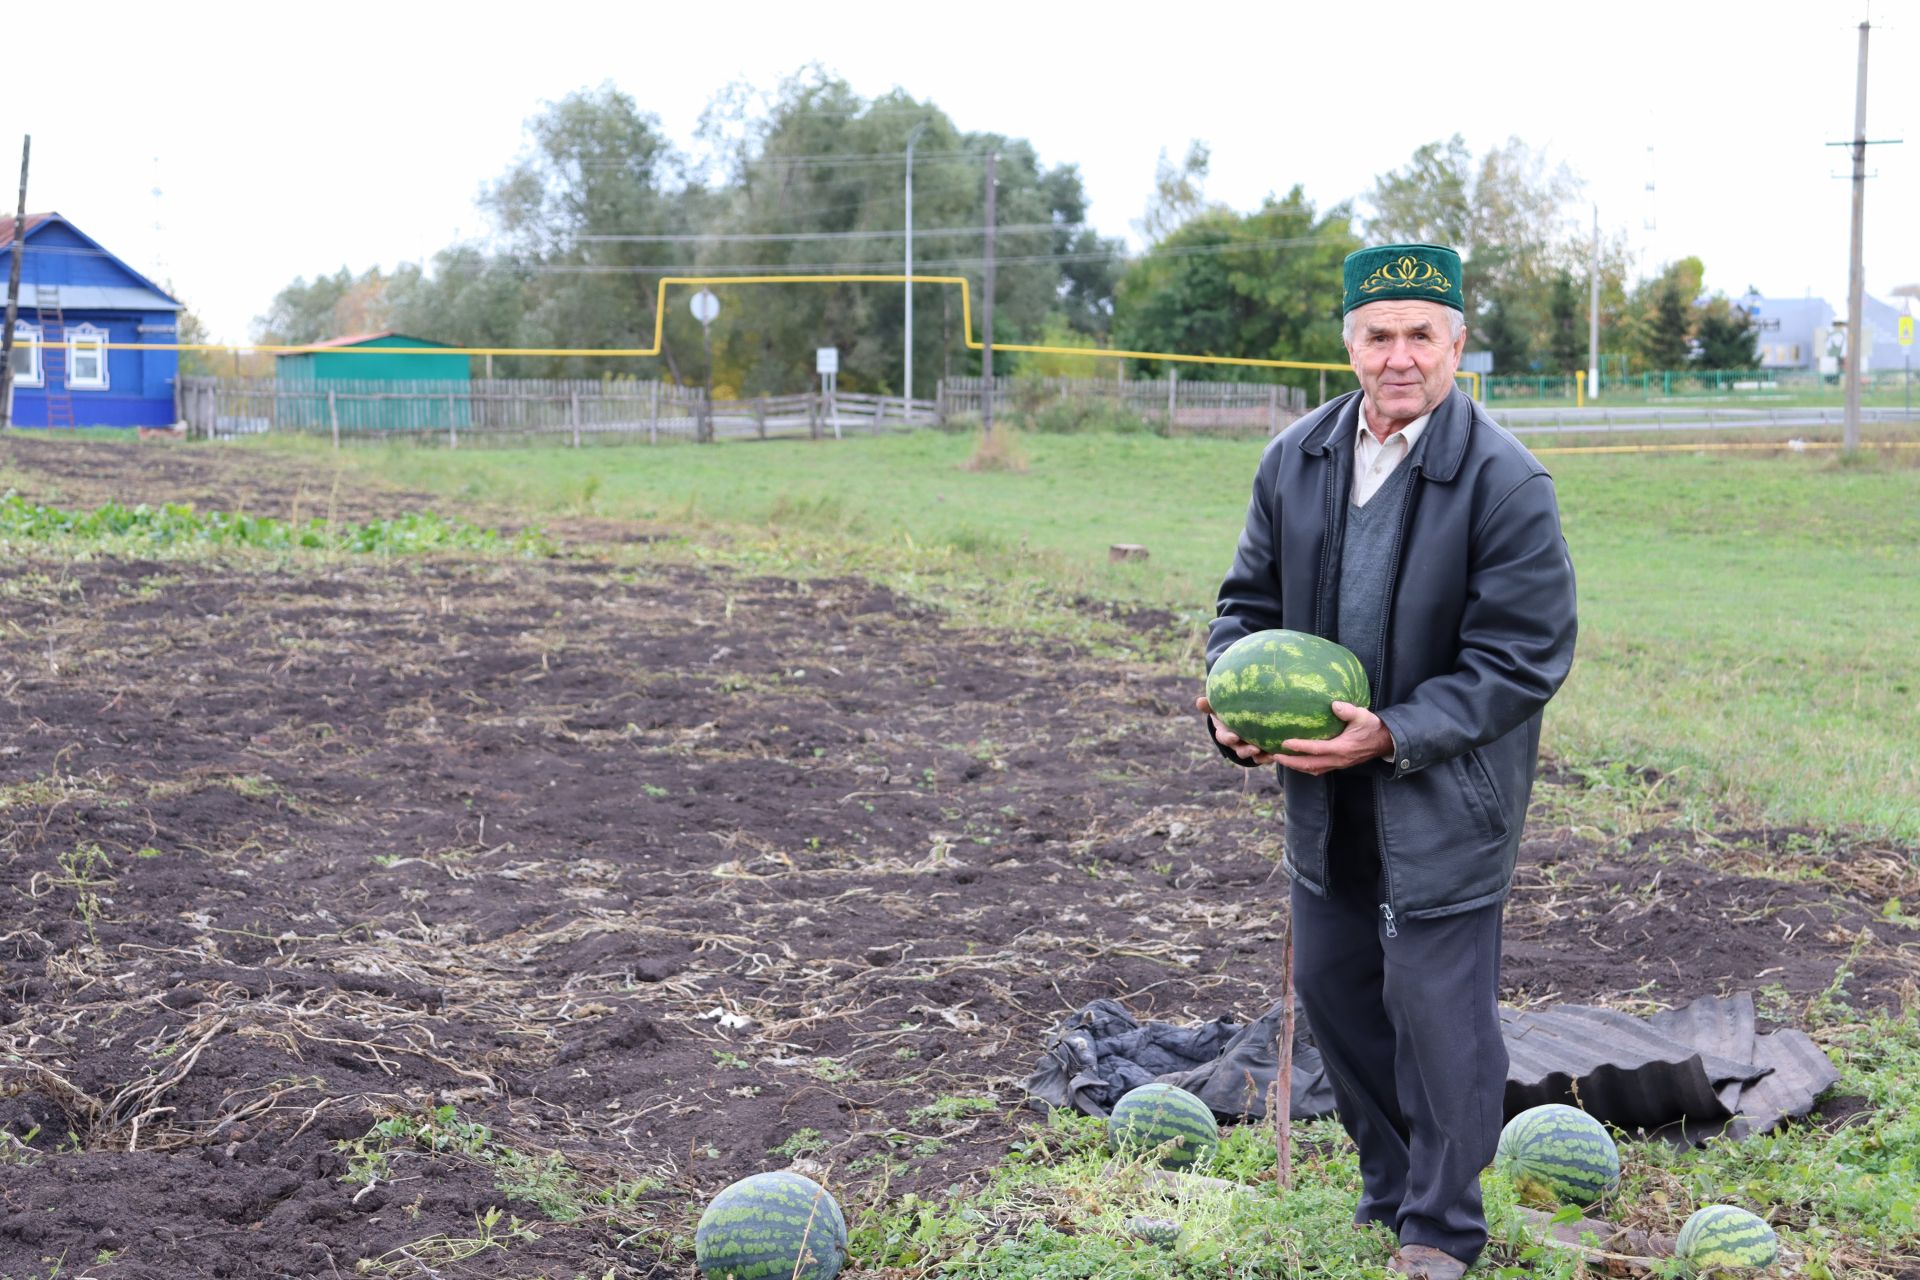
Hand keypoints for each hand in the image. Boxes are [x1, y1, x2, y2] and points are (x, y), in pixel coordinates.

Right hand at [1195, 695, 1281, 765]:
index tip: (1234, 737)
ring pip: (1253, 756)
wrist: (1241, 719)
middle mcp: (1237, 744)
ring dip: (1260, 756)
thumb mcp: (1218, 708)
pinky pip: (1265, 756)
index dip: (1228, 739)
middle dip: (1247, 751)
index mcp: (1226, 733)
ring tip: (1269, 755)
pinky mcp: (1260, 750)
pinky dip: (1270, 757)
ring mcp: (1248, 748)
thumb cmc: (1227, 712)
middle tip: (1254, 749)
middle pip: (1240, 750)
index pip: (1224, 738)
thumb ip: (1209, 705)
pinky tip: (1277, 754)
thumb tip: (1198, 701)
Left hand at [1273, 701, 1393, 775]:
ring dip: (1296, 766)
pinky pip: (1319, 769)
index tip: (1284, 743)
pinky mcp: (1339, 765)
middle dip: (1290, 762)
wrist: (1386, 742)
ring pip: (1313, 770)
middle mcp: (1338, 760)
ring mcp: (1338, 765)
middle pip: (1309, 765)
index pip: (1316, 749)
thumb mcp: (1362, 715)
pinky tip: (1297, 761)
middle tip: (1274, 756)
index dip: (1299, 747)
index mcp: (1342, 748)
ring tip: (1281, 759)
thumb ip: (1348, 710)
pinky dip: (1306, 767)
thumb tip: (1333, 704)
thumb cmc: (1372, 727)